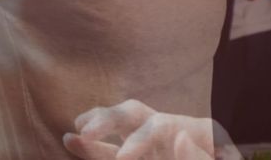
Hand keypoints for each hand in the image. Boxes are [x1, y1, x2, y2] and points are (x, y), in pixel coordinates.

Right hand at [64, 99, 238, 159]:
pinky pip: (112, 152)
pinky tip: (71, 140)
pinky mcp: (140, 159)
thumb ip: (199, 157)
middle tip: (86, 130)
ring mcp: (155, 147)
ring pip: (121, 125)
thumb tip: (180, 135)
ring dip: (98, 124)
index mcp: (199, 132)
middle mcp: (173, 132)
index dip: (139, 141)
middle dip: (110, 120)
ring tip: (77, 129)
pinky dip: (93, 147)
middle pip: (137, 115)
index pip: (162, 126)